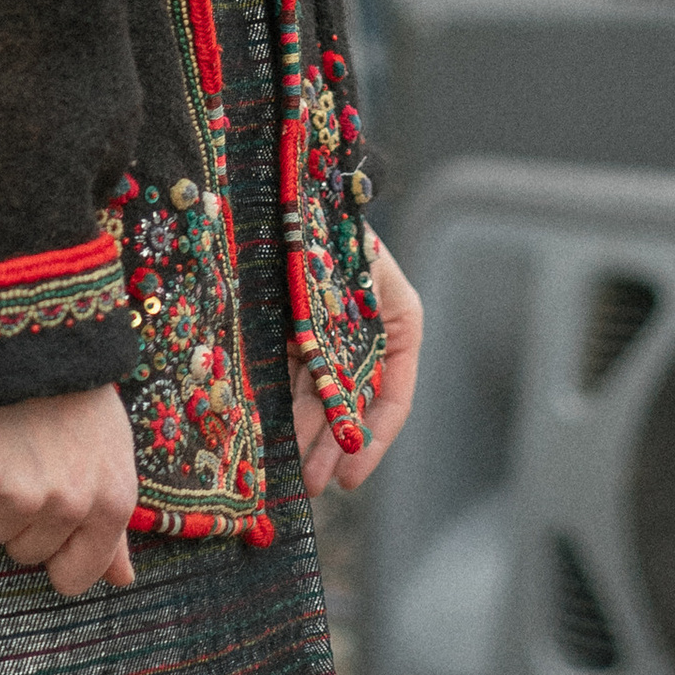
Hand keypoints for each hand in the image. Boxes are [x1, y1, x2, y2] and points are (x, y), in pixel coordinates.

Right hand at [0, 384, 136, 599]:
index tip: (46, 515)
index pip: (74, 578)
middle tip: (25, 460)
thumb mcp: (111, 454)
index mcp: (112, 503)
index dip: (54, 551)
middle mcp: (72, 505)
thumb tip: (123, 582)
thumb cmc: (74, 396)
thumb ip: (112, 524)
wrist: (29, 333)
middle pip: (24, 554)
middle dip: (19, 517)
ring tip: (4, 446)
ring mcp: (23, 494)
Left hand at [291, 234, 422, 496]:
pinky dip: (286, 405)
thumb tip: (345, 401)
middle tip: (314, 485)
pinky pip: (292, 376)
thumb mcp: (361, 280)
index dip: (372, 441)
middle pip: (353, 406)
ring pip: (319, 397)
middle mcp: (367, 337)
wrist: (293, 189)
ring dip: (307, 436)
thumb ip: (356, 332)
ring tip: (291, 472)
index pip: (394, 399)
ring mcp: (329, 336)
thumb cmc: (335, 226)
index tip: (349, 478)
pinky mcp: (294, 331)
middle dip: (332, 448)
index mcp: (400, 325)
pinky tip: (274, 433)